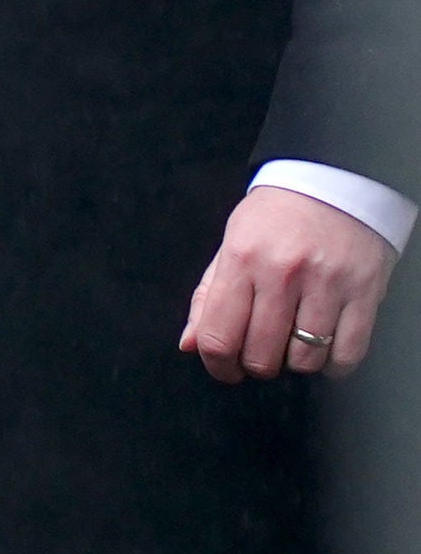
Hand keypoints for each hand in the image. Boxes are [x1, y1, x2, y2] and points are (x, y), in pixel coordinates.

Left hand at [181, 185, 397, 382]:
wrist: (333, 185)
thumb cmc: (275, 218)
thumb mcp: (230, 245)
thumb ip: (209, 297)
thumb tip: (190, 345)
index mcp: (241, 259)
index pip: (219, 335)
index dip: (218, 365)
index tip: (225, 369)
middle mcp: (282, 272)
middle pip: (262, 355)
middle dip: (256, 366)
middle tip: (260, 354)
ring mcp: (327, 284)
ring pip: (305, 360)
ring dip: (295, 364)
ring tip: (293, 345)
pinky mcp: (364, 293)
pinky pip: (348, 353)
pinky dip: (334, 365)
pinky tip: (325, 351)